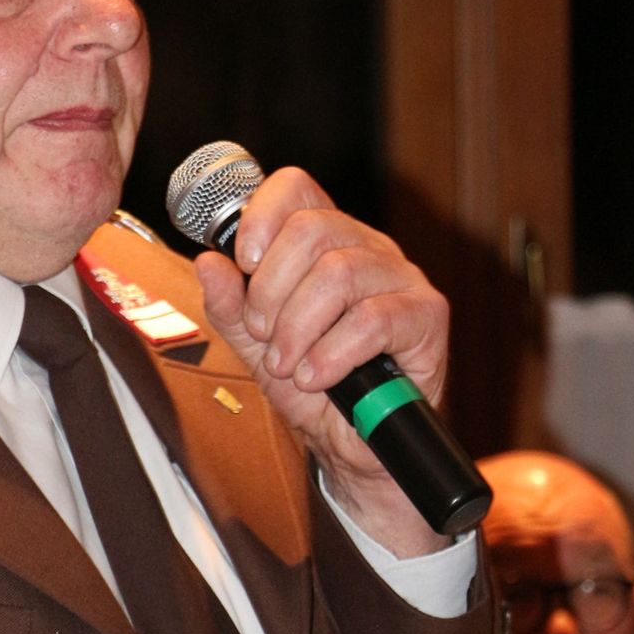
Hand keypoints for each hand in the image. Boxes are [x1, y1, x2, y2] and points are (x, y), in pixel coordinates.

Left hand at [194, 166, 449, 554]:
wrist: (351, 445)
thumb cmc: (311, 384)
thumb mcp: (255, 345)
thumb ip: (230, 305)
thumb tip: (207, 262)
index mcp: (324, 241)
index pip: (295, 187)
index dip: (260, 215)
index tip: (242, 262)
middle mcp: (367, 247)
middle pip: (313, 228)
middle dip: (271, 289)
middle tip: (261, 334)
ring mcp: (401, 278)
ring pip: (339, 273)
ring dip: (297, 326)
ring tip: (287, 365)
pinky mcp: (426, 316)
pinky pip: (373, 319)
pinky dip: (331, 354)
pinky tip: (316, 377)